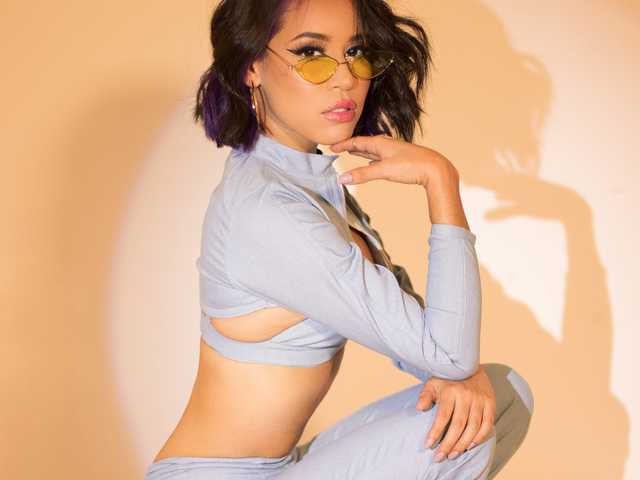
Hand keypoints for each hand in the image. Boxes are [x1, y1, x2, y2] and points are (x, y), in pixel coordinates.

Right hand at [329, 134, 454, 187]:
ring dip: (361, 152)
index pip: (357, 142)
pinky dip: (372, 159)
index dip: (343, 144)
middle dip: (350, 146)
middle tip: (339, 147)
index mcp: (380, 143)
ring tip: (352, 151)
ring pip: (372, 150)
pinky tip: (372, 163)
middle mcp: (386, 145)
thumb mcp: (384, 170)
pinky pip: (380, 158)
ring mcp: (393, 152)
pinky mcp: (399, 160)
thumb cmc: (412, 165)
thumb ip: (363, 175)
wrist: (435, 169)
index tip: (332, 147)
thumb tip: (342, 178)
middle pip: (364, 144)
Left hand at [416, 365, 495, 461]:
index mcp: (451, 391)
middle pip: (458, 425)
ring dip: (463, 444)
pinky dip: (480, 437)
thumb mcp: (433, 383)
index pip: (443, 416)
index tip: (428, 446)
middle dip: (449, 444)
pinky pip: (487, 424)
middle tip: (440, 457)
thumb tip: (419, 408)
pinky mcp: (490, 403)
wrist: (468, 365)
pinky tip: (470, 446)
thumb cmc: (447, 379)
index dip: (435, 432)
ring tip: (453, 454)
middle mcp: (466, 396)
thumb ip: (425, 395)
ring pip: (473, 427)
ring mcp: (480, 400)